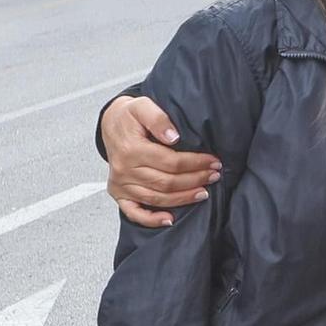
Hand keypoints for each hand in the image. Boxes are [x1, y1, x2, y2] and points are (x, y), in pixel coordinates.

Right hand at [103, 95, 220, 227]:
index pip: (171, 162)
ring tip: (203, 192)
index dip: (195, 163)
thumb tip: (174, 136)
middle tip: (214, 175)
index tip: (213, 161)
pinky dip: (151, 219)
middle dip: (195, 180)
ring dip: (183, 198)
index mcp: (131, 150)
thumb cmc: (130, 116)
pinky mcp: (118, 193)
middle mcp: (124, 170)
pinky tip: (169, 219)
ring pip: (157, 198)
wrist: (112, 123)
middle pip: (167, 182)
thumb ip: (158, 118)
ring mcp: (121, 184)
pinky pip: (134, 212)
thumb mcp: (143, 106)